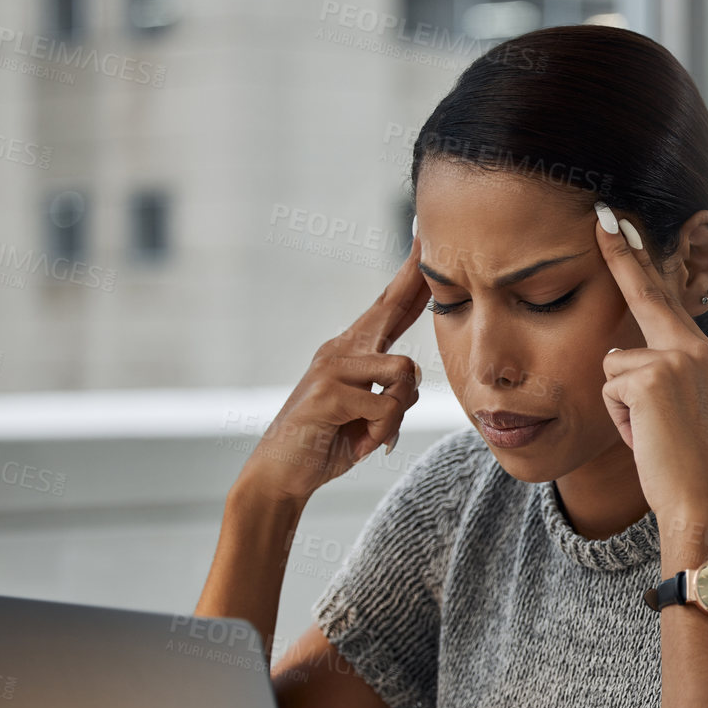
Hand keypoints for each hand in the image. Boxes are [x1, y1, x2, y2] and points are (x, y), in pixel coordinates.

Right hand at [236, 236, 427, 504]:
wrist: (282, 474)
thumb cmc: (328, 443)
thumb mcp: (369, 416)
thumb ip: (391, 393)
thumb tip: (411, 380)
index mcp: (351, 352)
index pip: (389, 309)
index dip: (410, 278)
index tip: (422, 241)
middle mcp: (340, 350)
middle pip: (390, 307)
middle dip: (415, 277)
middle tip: (425, 233)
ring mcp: (331, 368)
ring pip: (404, 373)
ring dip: (400, 411)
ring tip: (374, 432)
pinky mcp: (329, 392)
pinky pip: (388, 406)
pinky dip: (384, 432)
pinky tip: (361, 443)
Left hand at [592, 201, 707, 525]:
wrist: (700, 500)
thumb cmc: (684, 466)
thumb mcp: (679, 410)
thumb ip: (659, 374)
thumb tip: (618, 357)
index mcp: (705, 354)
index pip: (666, 301)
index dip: (642, 263)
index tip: (623, 227)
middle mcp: (697, 348)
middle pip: (645, 297)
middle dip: (622, 255)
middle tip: (603, 214)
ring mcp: (677, 360)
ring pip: (614, 363)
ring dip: (619, 404)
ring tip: (648, 434)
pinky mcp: (652, 378)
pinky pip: (610, 388)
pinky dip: (618, 419)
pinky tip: (644, 438)